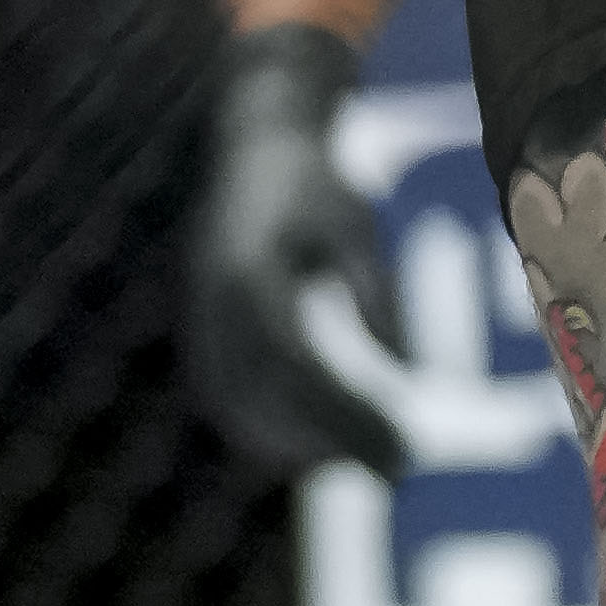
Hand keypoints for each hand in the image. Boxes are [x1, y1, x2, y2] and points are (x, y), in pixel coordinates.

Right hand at [180, 23, 416, 479]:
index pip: (300, 369)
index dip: (348, 418)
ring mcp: (201, 317)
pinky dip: (270, 430)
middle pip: (267, 402)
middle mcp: (217, 303)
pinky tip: (322, 442)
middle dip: (329, 443)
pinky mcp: (202, 328)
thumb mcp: (354, 224)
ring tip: (362, 456)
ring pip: (239, 409)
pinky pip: (228, 397)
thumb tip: (404, 371)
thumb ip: (372, 293)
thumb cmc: (315, 180)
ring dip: (296, 446)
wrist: (254, 141)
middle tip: (396, 464)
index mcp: (252, 274)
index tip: (403, 452)